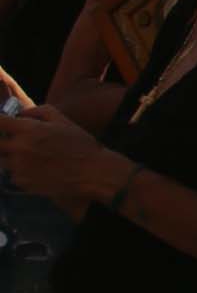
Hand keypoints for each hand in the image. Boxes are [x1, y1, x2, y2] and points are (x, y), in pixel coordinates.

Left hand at [0, 108, 122, 212]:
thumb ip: (38, 111)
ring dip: (9, 156)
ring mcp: (18, 167)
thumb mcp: (63, 120)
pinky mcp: (20, 182)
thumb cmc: (80, 144)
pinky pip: (11, 173)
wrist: (91, 173)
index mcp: (28, 130)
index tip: (3, 124)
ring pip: (1, 160)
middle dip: (1, 141)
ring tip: (31, 156)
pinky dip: (19, 170)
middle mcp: (19, 148)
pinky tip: (38, 169)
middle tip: (16, 142)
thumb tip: (20, 114)